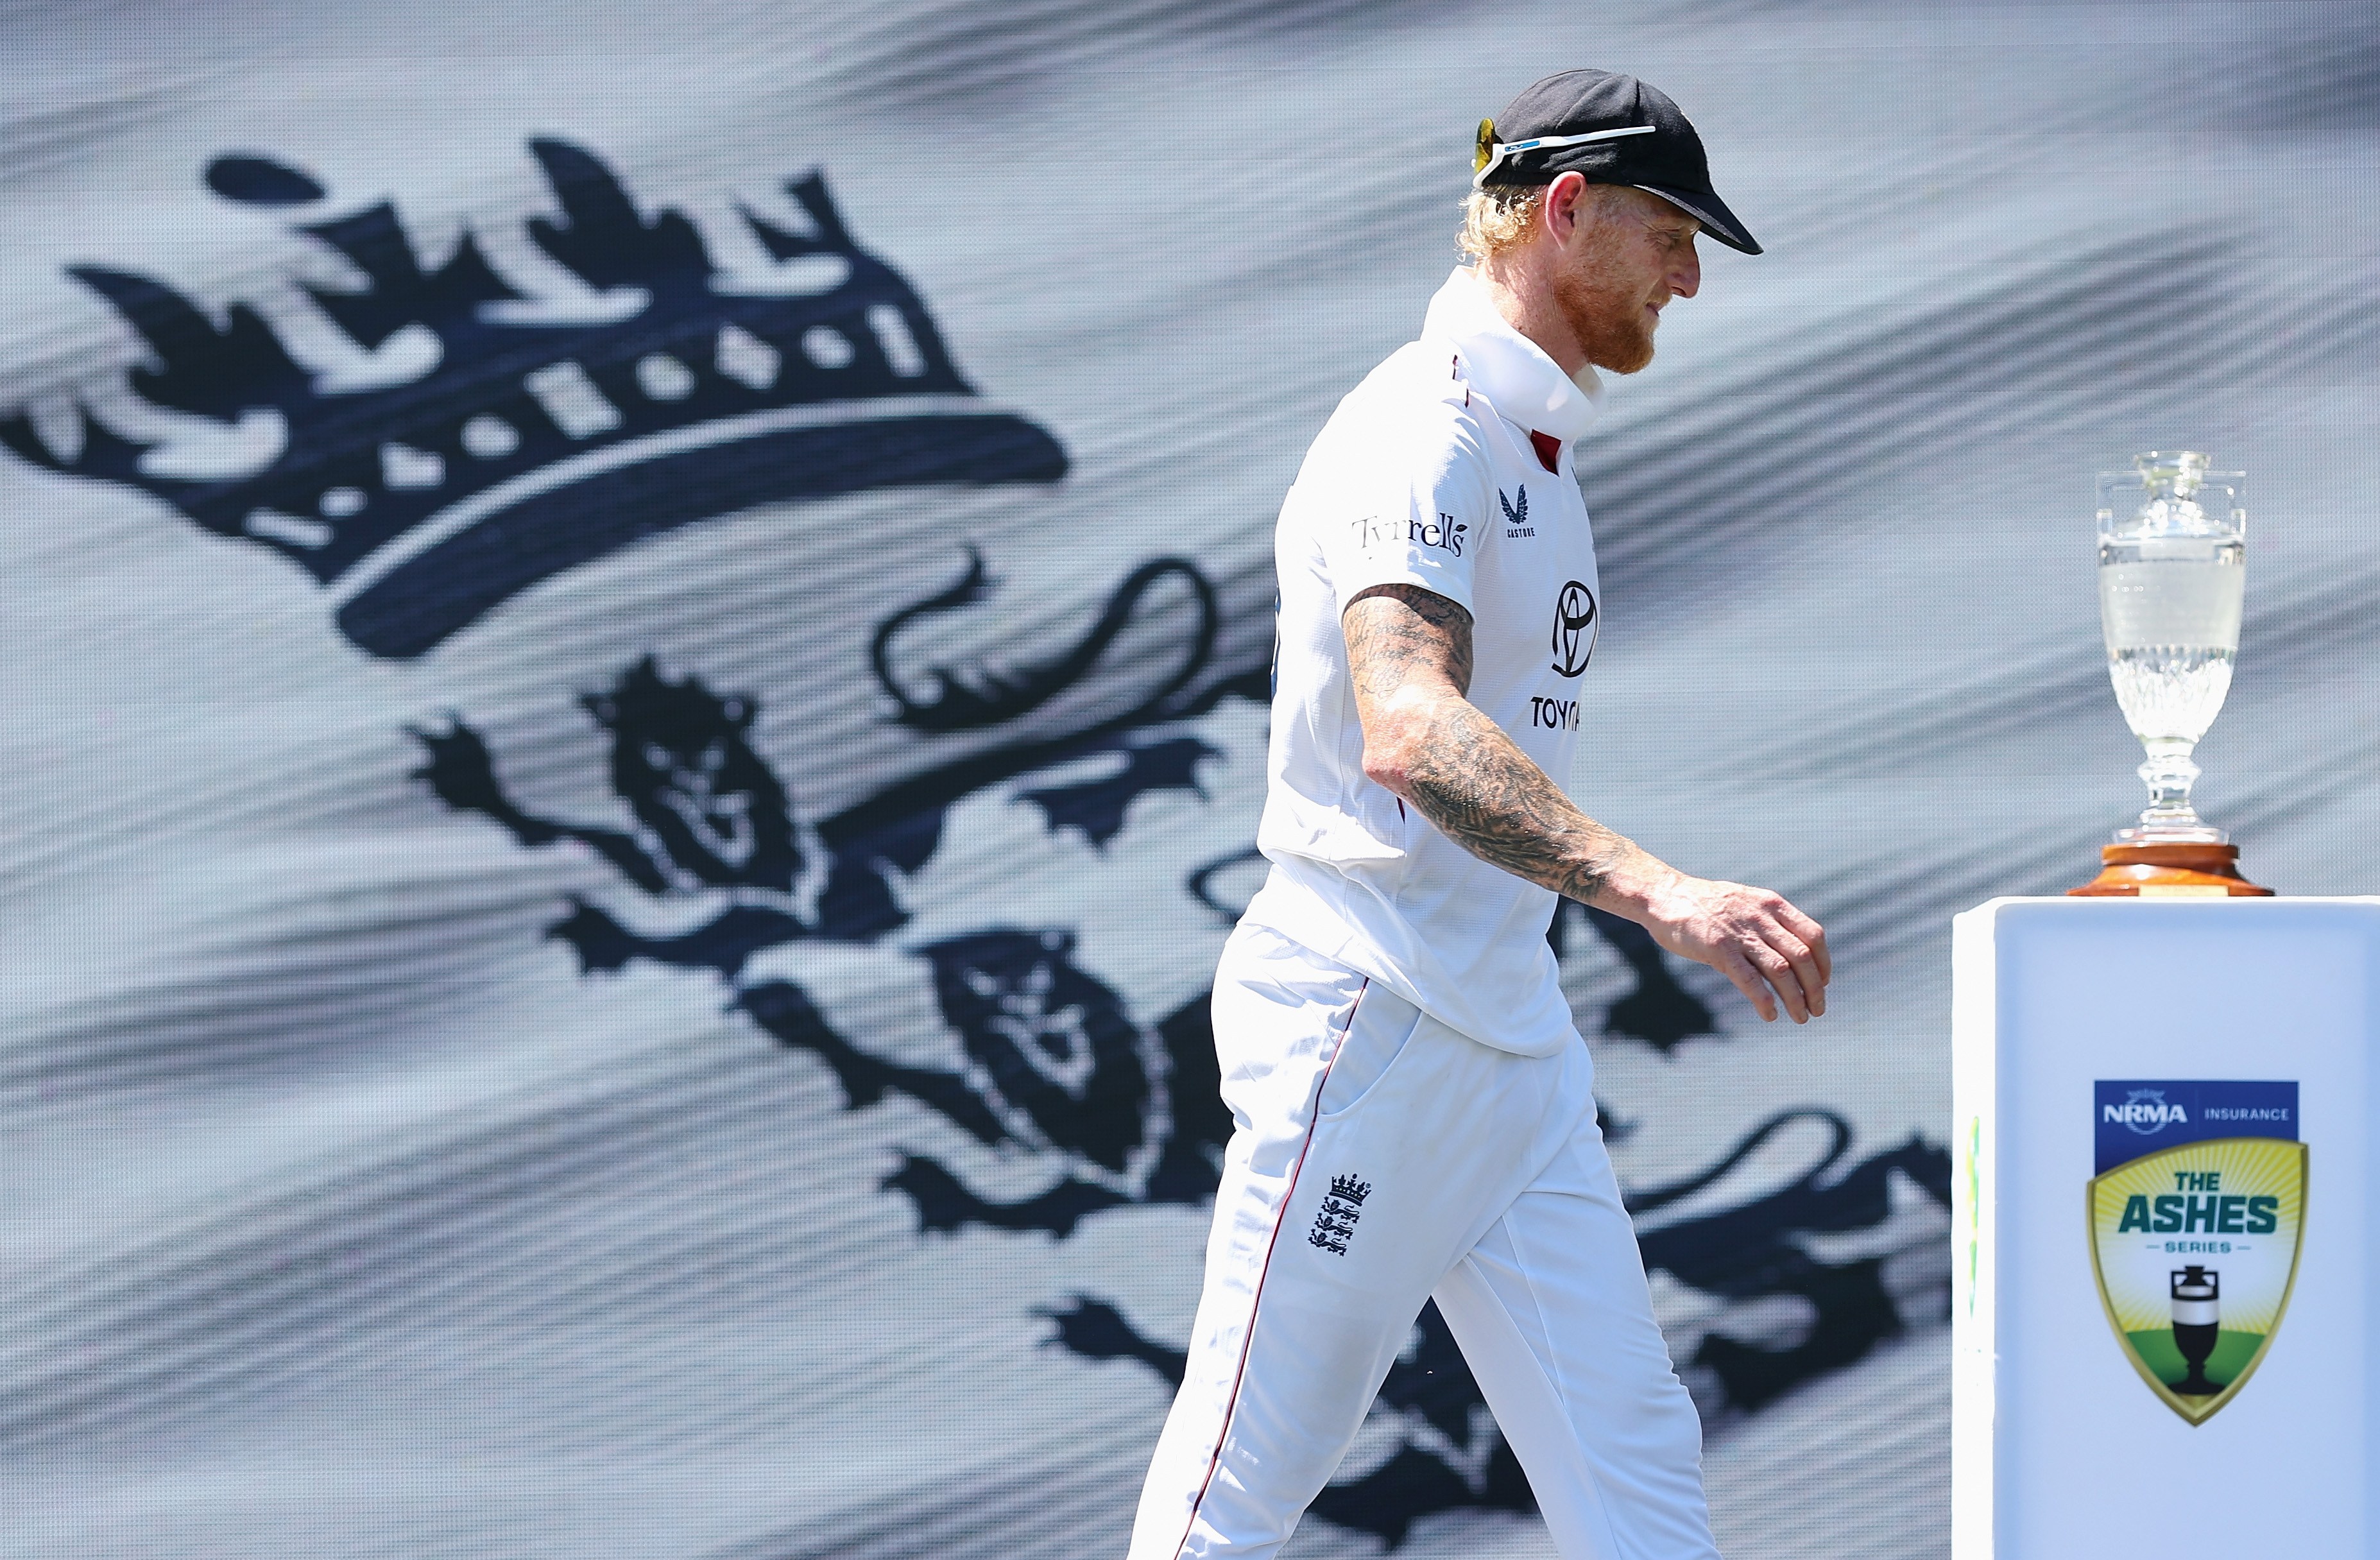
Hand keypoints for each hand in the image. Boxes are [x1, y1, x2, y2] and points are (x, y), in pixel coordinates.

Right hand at [1630, 872, 1829, 1023]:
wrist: (1664, 895)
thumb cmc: (1705, 904)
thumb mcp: (1745, 903)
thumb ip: (1768, 922)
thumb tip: (1792, 952)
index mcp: (1771, 904)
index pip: (1813, 935)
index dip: (1824, 963)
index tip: (1823, 983)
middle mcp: (1760, 917)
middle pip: (1802, 957)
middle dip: (1815, 988)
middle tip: (1817, 1009)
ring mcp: (1739, 933)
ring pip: (1781, 971)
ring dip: (1796, 999)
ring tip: (1800, 1017)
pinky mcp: (1718, 949)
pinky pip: (1750, 981)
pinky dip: (1765, 1001)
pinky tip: (1769, 1015)